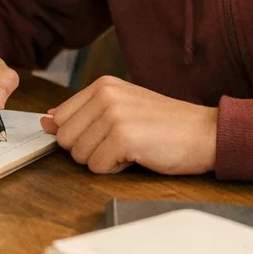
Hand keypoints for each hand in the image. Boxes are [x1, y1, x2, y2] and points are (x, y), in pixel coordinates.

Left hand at [40, 76, 217, 174]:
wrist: (205, 133)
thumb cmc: (165, 125)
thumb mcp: (122, 107)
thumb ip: (84, 112)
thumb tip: (47, 121)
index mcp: (102, 85)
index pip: (59, 118)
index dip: (78, 136)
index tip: (102, 136)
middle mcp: (104, 95)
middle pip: (66, 139)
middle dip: (89, 150)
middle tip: (120, 143)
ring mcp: (113, 115)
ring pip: (79, 155)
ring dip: (104, 160)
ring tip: (131, 147)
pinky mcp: (123, 138)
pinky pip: (98, 167)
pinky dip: (115, 169)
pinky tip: (137, 155)